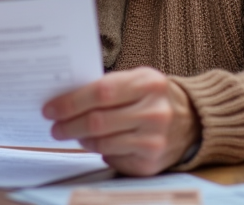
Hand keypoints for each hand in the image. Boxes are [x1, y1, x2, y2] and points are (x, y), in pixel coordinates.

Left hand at [42, 67, 199, 175]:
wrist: (192, 121)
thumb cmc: (155, 96)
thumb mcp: (139, 79)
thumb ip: (108, 85)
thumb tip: (66, 99)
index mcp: (150, 83)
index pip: (101, 92)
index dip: (71, 102)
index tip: (51, 108)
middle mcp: (155, 113)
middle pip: (98, 121)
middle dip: (69, 124)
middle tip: (54, 126)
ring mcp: (154, 141)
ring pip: (102, 142)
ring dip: (80, 139)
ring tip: (69, 133)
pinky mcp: (150, 163)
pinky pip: (112, 157)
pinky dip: (99, 150)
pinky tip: (94, 143)